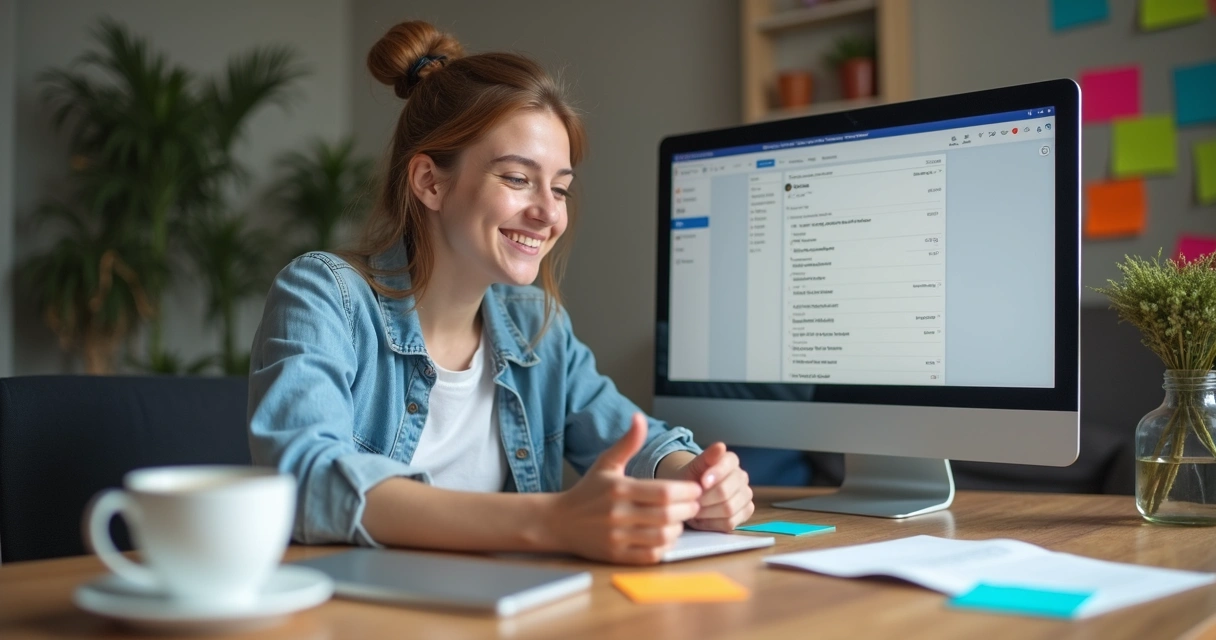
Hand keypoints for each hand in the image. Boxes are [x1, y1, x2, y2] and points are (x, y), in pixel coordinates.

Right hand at [547, 414, 701, 563]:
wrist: (557, 521)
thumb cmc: (587, 491)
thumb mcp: (606, 463)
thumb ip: (627, 443)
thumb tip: (639, 418)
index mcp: (619, 489)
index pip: (664, 491)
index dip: (687, 491)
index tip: (694, 489)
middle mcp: (618, 514)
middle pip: (668, 514)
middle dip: (688, 510)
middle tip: (693, 505)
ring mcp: (617, 537)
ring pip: (662, 536)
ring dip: (678, 529)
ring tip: (679, 520)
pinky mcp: (616, 555)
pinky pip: (650, 556)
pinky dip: (664, 547)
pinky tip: (664, 537)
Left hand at [676, 443, 754, 531]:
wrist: (689, 494)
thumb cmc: (691, 479)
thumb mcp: (693, 467)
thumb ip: (706, 457)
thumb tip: (721, 446)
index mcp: (731, 461)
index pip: (729, 464)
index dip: (715, 474)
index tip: (701, 483)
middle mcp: (742, 477)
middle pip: (726, 491)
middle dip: (705, 498)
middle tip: (692, 500)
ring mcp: (746, 495)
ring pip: (729, 509)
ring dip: (707, 512)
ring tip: (696, 508)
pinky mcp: (745, 512)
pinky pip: (730, 522)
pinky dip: (713, 523)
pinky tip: (704, 518)